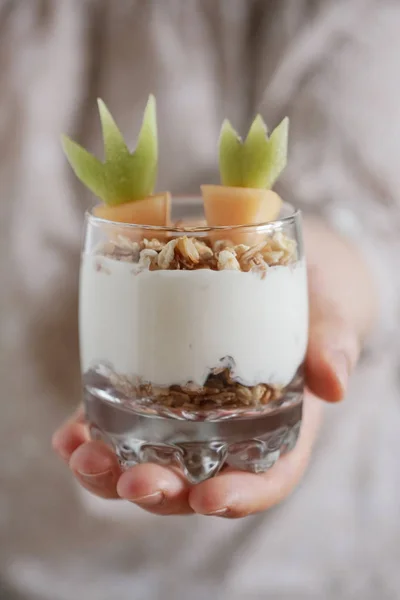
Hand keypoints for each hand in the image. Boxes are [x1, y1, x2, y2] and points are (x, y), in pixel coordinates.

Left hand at [53, 219, 371, 516]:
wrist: (273, 268)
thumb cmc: (310, 296)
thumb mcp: (328, 312)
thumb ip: (333, 343)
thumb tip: (335, 384)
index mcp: (280, 425)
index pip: (267, 478)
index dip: (240, 496)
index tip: (209, 498)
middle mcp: (231, 431)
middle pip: (196, 480)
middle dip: (160, 489)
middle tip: (131, 480)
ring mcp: (188, 414)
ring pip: (150, 460)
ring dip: (112, 471)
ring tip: (81, 455)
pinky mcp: (153, 390)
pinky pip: (121, 424)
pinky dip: (92, 434)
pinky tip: (68, 434)